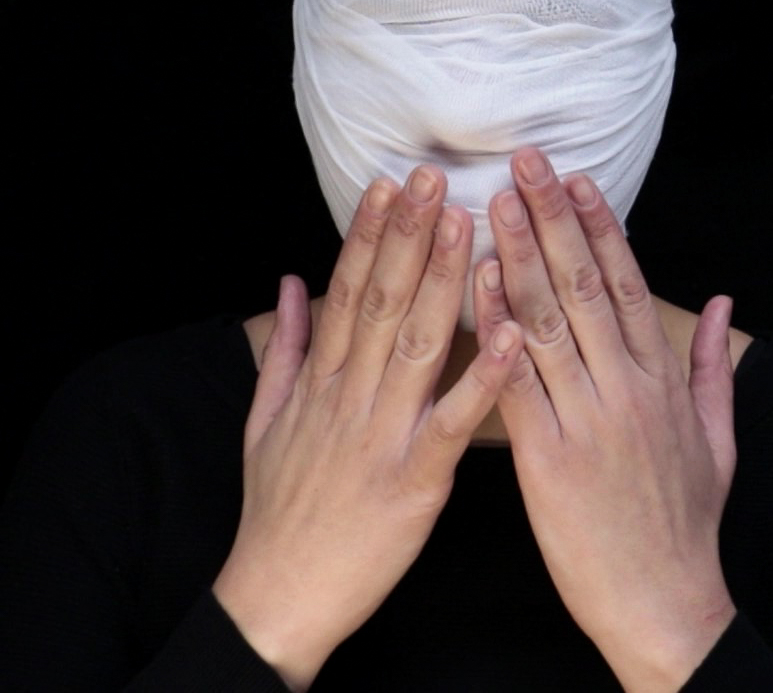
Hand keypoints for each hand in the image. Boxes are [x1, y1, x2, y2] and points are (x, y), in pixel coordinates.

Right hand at [213, 165, 524, 691]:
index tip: (392, 183)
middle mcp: (350, 396)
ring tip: (469, 225)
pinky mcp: (413, 479)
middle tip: (435, 177)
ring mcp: (381, 435)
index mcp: (322, 382)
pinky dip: (480, 377)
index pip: (348, 290)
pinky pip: (452, 421)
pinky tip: (507, 333)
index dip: (371, 233)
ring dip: (444, 281)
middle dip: (410, 235)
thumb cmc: (279, 510)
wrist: (278, 594)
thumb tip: (291, 280)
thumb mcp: (265, 422)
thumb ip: (287, 349)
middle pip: (382, 300)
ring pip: (416, 344)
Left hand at [473, 147, 739, 692]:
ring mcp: (588, 420)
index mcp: (662, 382)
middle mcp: (627, 390)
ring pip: (548, 321)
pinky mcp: (549, 458)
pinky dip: (497, 329)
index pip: (626, 284)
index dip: (601, 226)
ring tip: (491, 202)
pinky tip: (477, 285)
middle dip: (553, 217)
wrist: (663, 602)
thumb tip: (719, 302)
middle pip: (584, 286)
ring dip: (518, 254)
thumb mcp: (718, 440)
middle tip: (526, 163)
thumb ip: (710, 366)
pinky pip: (517, 381)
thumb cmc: (684, 525)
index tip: (579, 179)